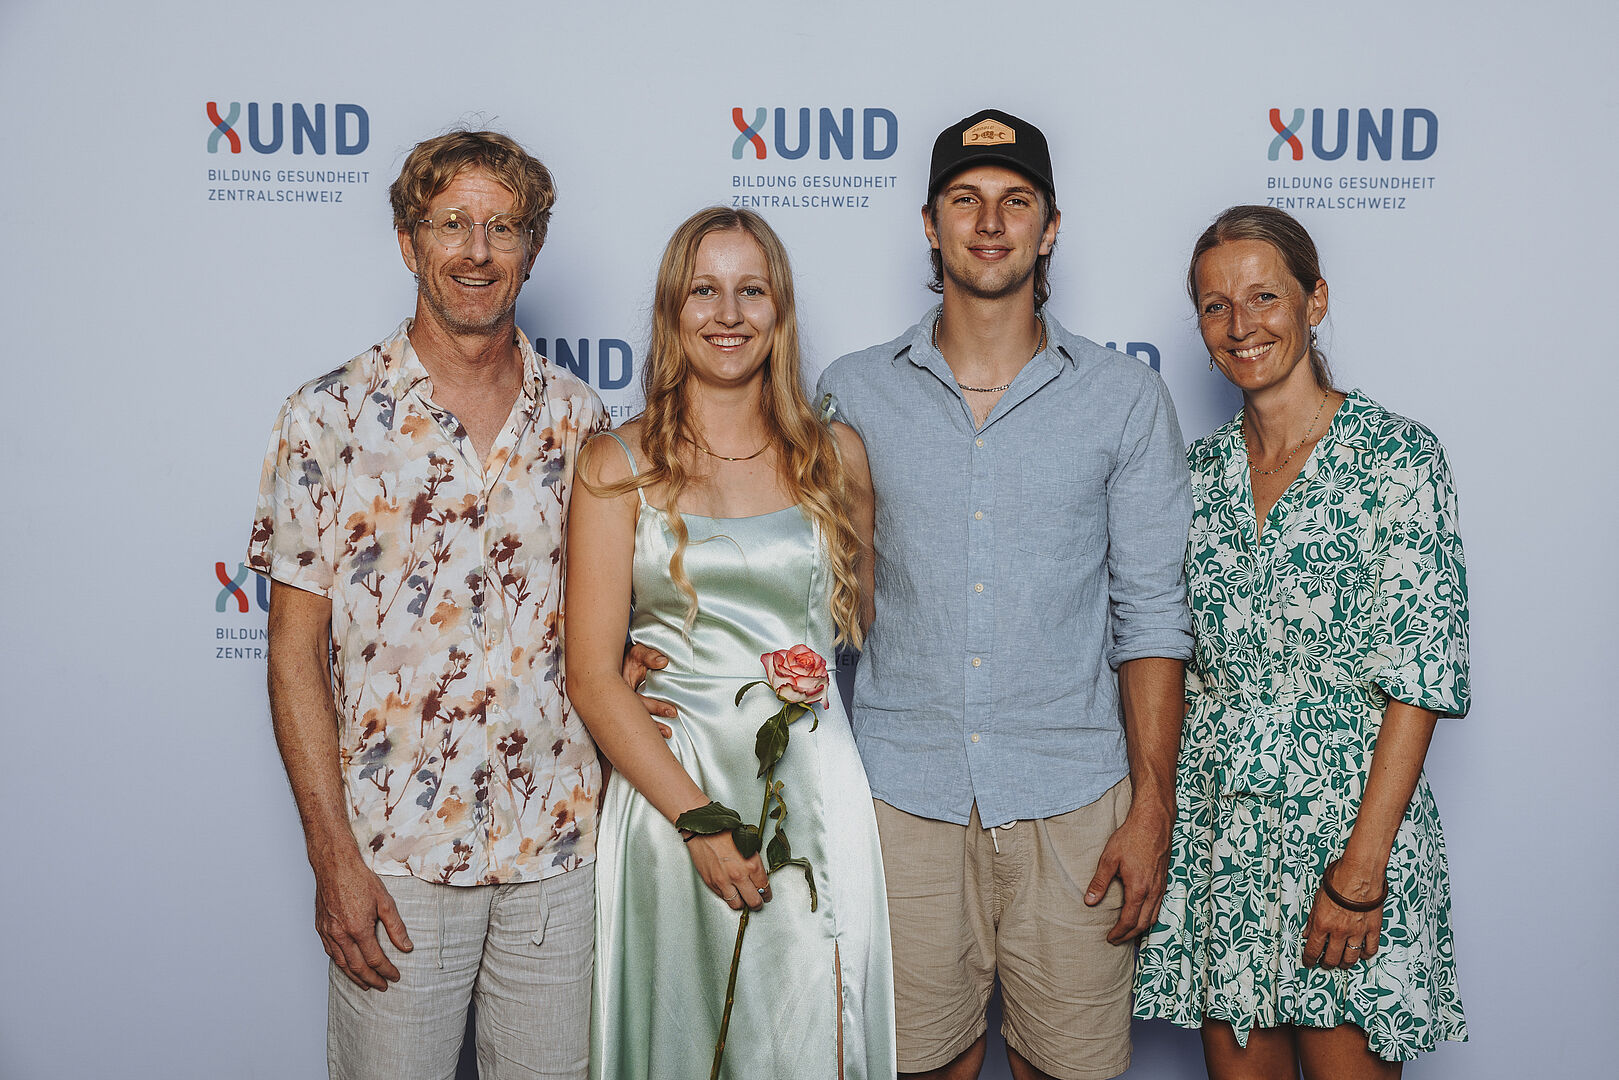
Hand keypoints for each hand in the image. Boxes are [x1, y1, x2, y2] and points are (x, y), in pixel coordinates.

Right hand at [313, 856, 412, 989]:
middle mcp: (341, 935)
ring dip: (354, 977)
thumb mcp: (385, 901)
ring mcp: (328, 933)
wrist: (334, 865)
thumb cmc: (359, 879)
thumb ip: (396, 927)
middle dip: (371, 980)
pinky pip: (330, 953)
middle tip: (382, 986)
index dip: (386, 970)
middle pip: (357, 967)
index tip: (395, 976)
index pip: (374, 960)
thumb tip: (406, 947)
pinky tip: (347, 966)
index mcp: (358, 929)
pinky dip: (340, 964)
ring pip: (341, 964)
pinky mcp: (320, 928)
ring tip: (366, 984)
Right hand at [623, 641, 675, 736]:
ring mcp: (622, 705)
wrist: (614, 660)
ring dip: (651, 728)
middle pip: (635, 717)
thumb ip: (649, 656)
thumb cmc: (631, 657)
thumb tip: (663, 662)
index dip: (655, 708)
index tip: (673, 712)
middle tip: (669, 732)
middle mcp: (621, 699)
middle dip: (652, 725)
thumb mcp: (638, 652)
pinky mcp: (626, 709)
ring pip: (635, 720)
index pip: (639, 701)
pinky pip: (635, 720)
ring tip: (667, 734)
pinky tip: (658, 734)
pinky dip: (647, 727)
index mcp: (622, 686)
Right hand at [685, 831, 771, 910]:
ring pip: (737, 905)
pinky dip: (728, 896)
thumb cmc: (724, 832)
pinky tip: (730, 890)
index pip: (764, 887)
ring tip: (743, 898)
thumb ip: (754, 862)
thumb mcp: (747, 845)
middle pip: (753, 901)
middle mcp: (739, 875)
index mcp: (751, 864)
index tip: (766, 895)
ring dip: (742, 903)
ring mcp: (724, 881)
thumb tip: (759, 877)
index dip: (767, 894)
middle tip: (758, 902)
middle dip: (757, 903)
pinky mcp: (711, 883)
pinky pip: (723, 898)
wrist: (702, 830)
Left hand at [1084, 808, 1170, 944]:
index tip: (1110, 939)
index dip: (1119, 933)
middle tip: (1117, 940)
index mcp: (1139, 889)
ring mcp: (1161, 886)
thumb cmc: (1131, 837)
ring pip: (1154, 916)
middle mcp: (1153, 891)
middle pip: (1144, 923)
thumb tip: (1089, 902)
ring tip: (1128, 932)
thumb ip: (1099, 882)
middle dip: (1130, 935)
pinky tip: (1142, 913)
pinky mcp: (1164, 880)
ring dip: (1142, 928)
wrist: (1153, 822)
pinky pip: (1159, 906)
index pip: (1129, 921)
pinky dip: (1150, 916)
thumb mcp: (1109, 859)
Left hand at [1302, 864, 1384, 967]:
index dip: (1309, 959)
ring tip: (1342, 963)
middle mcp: (1339, 931)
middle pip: (1332, 958)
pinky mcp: (1373, 929)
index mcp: (1322, 923)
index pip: (1313, 949)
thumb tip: (1306, 934)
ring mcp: (1357, 932)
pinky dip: (1365, 955)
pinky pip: (1370, 950)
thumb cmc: (1338, 881)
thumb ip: (1311, 919)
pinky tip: (1361, 953)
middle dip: (1326, 964)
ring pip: (1351, 958)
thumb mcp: (1317, 899)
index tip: (1308, 963)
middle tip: (1325, 964)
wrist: (1359, 873)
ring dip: (1344, 964)